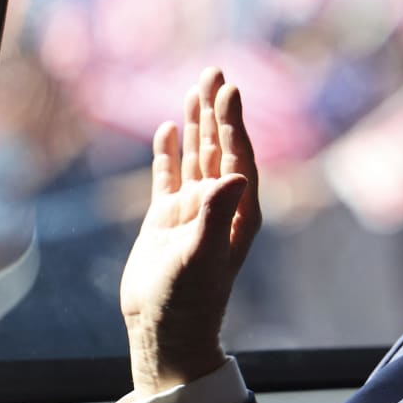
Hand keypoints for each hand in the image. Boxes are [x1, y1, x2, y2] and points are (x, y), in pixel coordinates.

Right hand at [120, 67, 260, 396]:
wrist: (163, 331)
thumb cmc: (187, 301)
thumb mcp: (201, 257)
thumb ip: (216, 214)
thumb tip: (238, 174)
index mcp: (237, 211)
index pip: (238, 156)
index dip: (234, 122)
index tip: (229, 89)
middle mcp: (220, 205)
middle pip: (220, 147)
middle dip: (217, 110)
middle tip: (215, 71)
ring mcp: (193, 210)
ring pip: (196, 156)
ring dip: (196, 124)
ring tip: (194, 88)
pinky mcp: (167, 219)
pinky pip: (169, 177)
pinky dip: (169, 153)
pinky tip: (168, 129)